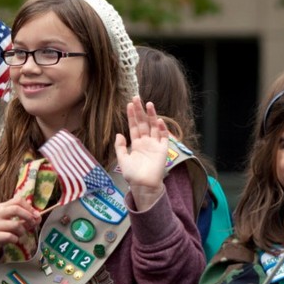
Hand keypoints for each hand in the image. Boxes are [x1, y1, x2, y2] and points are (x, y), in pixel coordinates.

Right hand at [0, 196, 40, 260]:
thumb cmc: (0, 230)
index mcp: (3, 207)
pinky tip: (14, 240)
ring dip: (23, 231)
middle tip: (32, 224)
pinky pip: (10, 237)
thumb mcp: (11, 221)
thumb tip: (38, 217)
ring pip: (15, 225)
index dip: (30, 207)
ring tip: (20, 235)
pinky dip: (16, 239)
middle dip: (28, 217)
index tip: (36, 215)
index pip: (18, 200)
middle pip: (16, 209)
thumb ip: (25, 218)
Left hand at [115, 96, 167, 210]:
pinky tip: (159, 120)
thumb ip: (120, 147)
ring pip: (154, 127)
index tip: (128, 105)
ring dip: (152, 115)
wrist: (143, 185)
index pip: (134, 126)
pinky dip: (162, 129)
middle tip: (137, 98)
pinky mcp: (163, 150)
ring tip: (149, 104)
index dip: (131, 116)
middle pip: (143, 123)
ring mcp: (155, 145)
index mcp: (136, 144)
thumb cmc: (132, 175)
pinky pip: (164, 137)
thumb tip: (119, 134)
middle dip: (140, 111)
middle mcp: (146, 142)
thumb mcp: (122, 160)